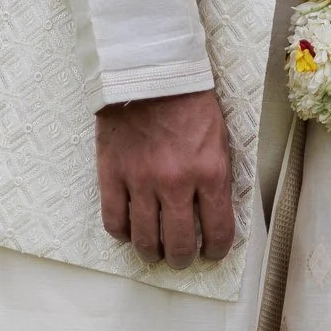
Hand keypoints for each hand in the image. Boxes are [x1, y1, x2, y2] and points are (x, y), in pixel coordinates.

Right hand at [96, 89, 235, 266]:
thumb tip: (213, 215)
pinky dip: (122, 233)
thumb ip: (217, 179)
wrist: (149, 72)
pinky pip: (113, 220)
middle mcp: (176, 183)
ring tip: (154, 251)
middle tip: (180, 258)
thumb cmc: (190, 103)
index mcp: (210, 173)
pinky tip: (129, 230)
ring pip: (144, 239)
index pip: (217, 231)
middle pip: (178, 244)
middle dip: (182, 259)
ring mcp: (140, 181)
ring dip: (151, 252)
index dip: (216, 250)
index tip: (212, 253)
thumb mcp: (219, 140)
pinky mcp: (112, 174)